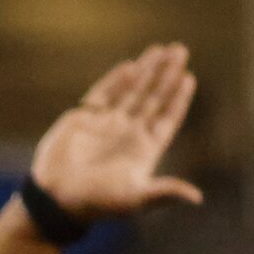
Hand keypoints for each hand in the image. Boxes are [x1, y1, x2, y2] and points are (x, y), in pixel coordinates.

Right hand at [25, 43, 203, 223]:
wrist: (56, 200)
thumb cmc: (97, 204)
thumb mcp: (135, 199)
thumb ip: (165, 192)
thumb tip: (197, 198)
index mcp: (143, 151)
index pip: (166, 119)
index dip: (178, 100)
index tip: (188, 78)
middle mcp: (127, 134)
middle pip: (152, 99)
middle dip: (166, 75)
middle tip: (181, 51)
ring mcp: (105, 125)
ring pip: (131, 91)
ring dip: (146, 71)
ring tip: (162, 49)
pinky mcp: (83, 119)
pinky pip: (103, 94)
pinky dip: (116, 80)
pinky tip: (131, 67)